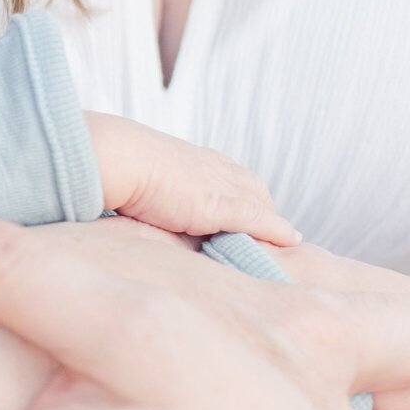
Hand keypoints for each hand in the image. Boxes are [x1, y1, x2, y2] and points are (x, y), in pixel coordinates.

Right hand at [85, 112, 297, 244]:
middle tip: (263, 240)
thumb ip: (161, 196)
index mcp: (197, 160)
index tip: (245, 220)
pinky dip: (276, 231)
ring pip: (262, 206)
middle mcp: (217, 168)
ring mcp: (222, 185)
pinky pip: (260, 220)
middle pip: (256, 191)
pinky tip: (290, 242)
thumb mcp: (145, 180)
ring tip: (273, 250)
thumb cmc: (120, 168)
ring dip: (270, 227)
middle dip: (263, 214)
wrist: (119, 159)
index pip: (234, 179)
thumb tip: (159, 216)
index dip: (243, 200)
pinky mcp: (222, 205)